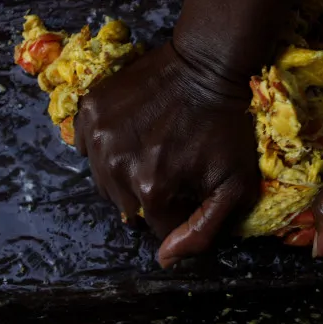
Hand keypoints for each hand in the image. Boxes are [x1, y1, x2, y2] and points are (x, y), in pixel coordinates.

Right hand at [75, 42, 259, 267]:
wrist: (208, 63)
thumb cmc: (227, 124)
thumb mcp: (234, 185)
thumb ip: (202, 231)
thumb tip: (164, 261)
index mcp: (151, 189)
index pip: (159, 226)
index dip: (179, 210)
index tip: (193, 184)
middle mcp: (115, 168)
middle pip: (129, 206)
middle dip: (153, 193)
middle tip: (176, 162)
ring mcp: (97, 137)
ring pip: (105, 181)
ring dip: (127, 173)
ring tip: (154, 148)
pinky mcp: (89, 111)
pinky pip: (88, 148)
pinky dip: (106, 148)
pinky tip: (131, 133)